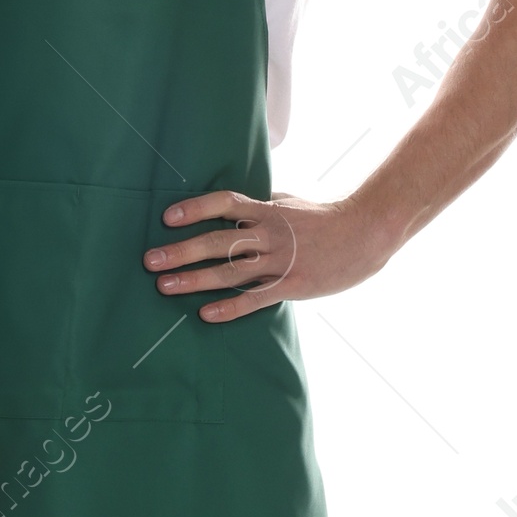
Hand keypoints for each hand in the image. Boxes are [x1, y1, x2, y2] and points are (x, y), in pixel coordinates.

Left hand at [143, 189, 395, 318]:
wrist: (366, 234)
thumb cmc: (326, 217)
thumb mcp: (291, 202)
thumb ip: (263, 204)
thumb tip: (238, 204)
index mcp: (267, 211)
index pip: (225, 204)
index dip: (196, 209)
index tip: (168, 217)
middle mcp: (269, 235)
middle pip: (218, 241)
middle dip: (181, 251)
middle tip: (150, 261)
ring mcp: (280, 262)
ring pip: (230, 272)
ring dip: (194, 280)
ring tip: (165, 286)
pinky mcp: (292, 285)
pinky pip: (255, 299)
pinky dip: (230, 307)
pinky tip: (205, 314)